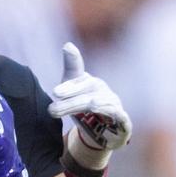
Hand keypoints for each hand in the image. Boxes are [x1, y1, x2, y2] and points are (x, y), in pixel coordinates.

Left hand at [48, 42, 131, 171]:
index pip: (79, 83)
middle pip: (88, 95)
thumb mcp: (71, 90)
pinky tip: (115, 114)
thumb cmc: (82, 104)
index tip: (55, 92)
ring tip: (90, 105)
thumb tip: (68, 44)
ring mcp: (114, 106)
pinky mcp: (123, 122)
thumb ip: (70, 69)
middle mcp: (104, 92)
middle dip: (71, 102)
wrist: (99, 132)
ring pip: (103, 105)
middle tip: (52, 110)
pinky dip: (116, 113)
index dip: (69, 87)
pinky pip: (121, 116)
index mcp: (90, 84)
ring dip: (96, 105)